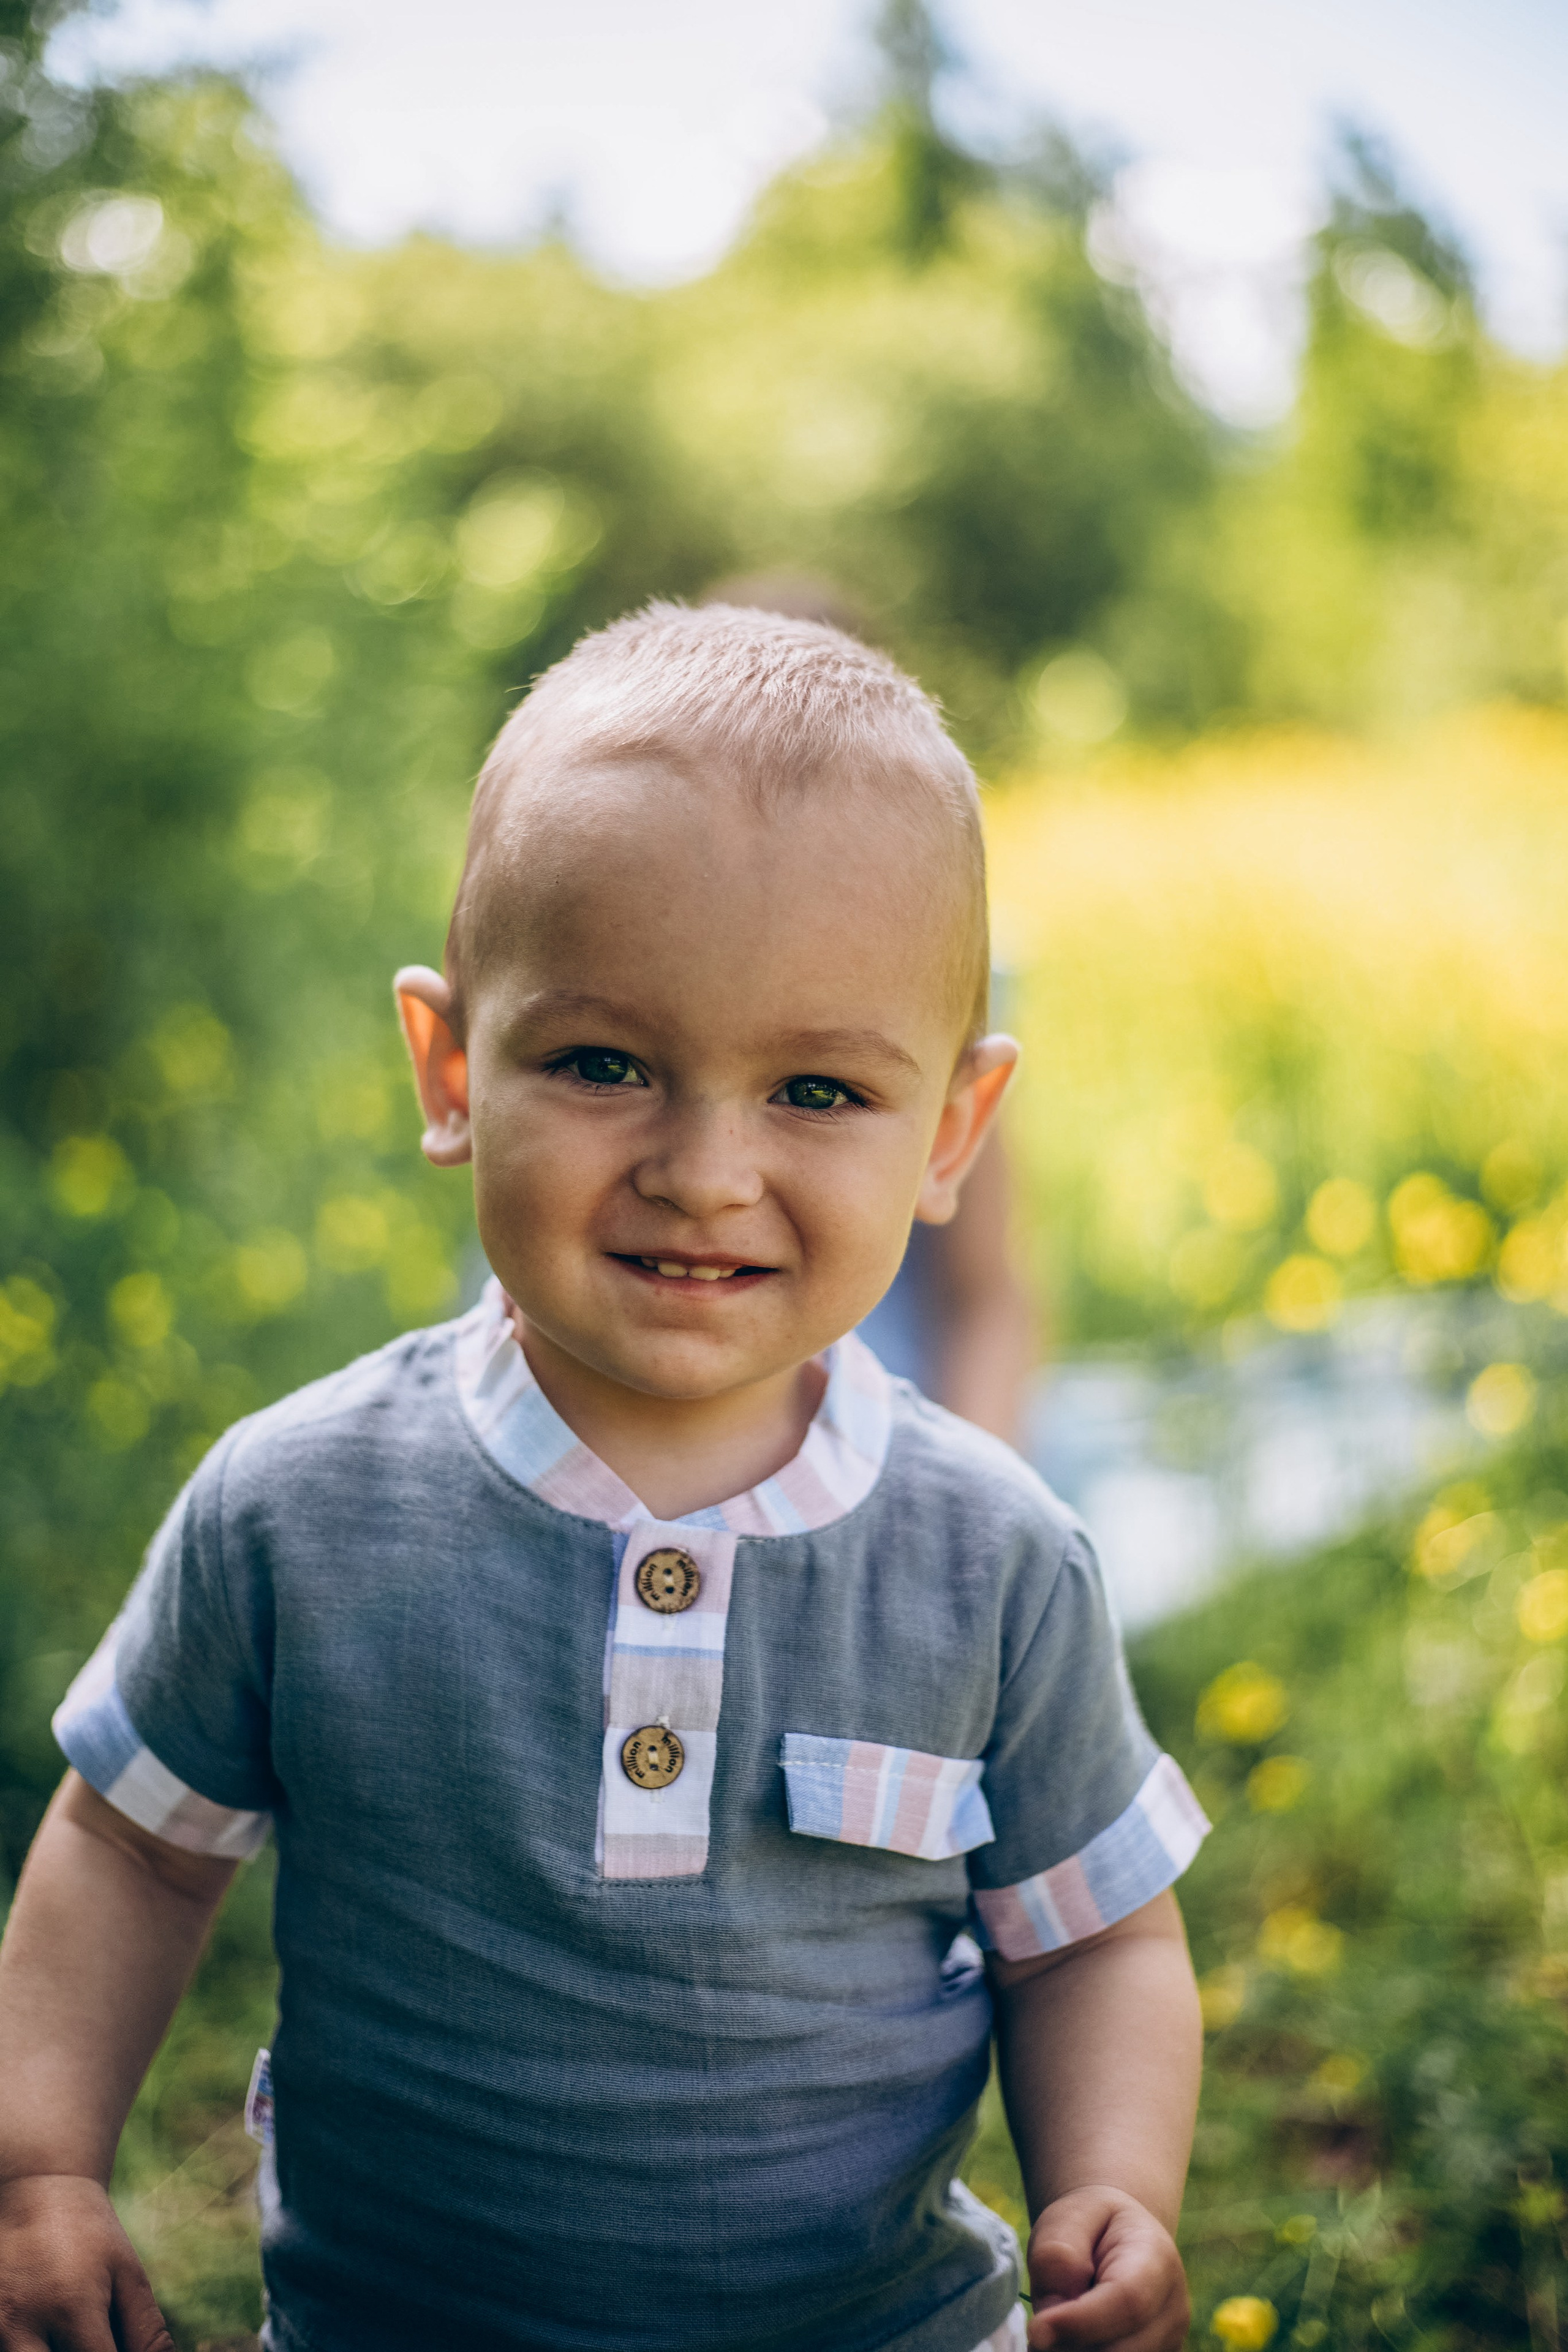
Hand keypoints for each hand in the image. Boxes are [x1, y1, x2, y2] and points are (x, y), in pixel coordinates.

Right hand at [0, 2175, 173, 2351]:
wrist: (38, 2191)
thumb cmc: (91, 2236)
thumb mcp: (127, 2274)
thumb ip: (144, 2329)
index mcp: (71, 2307)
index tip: (121, 2349)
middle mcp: (22, 2323)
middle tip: (94, 2339)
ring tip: (74, 2331)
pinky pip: (8, 2349)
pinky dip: (32, 2346)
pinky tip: (51, 2332)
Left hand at [1025, 2184, 1188, 2351]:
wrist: (1118, 2238)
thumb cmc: (1089, 2224)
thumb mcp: (1067, 2217)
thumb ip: (1056, 2257)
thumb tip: (1052, 2314)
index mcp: (1158, 2257)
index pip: (1128, 2301)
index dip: (1081, 2322)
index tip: (1036, 2329)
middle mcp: (1173, 2309)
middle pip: (1120, 2349)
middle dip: (1068, 2344)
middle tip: (1038, 2326)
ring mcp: (1169, 2342)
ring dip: (1072, 2350)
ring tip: (1056, 2325)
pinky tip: (1072, 2337)